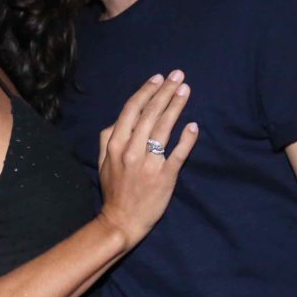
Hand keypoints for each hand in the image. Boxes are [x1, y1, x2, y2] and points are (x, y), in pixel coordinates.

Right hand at [96, 70, 197, 248]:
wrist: (122, 221)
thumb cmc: (114, 189)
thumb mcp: (103, 161)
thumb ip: (107, 138)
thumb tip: (118, 119)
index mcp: (116, 144)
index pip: (132, 110)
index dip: (146, 92)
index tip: (158, 78)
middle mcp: (132, 150)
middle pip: (150, 114)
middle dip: (165, 92)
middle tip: (178, 75)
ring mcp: (149, 163)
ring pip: (164, 128)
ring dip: (176, 106)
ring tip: (185, 90)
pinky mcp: (165, 176)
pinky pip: (178, 153)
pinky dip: (186, 139)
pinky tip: (193, 125)